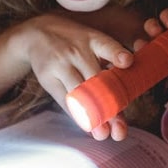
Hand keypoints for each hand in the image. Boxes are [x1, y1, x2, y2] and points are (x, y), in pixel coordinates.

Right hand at [9, 13, 133, 140]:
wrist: (37, 34)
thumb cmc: (75, 42)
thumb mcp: (92, 40)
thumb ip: (111, 58)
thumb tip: (130, 81)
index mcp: (93, 40)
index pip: (107, 46)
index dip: (117, 54)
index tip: (127, 62)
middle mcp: (77, 52)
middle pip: (95, 80)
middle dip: (109, 105)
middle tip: (119, 127)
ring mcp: (60, 65)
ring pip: (78, 94)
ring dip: (92, 117)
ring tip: (103, 134)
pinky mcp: (48, 79)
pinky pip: (64, 101)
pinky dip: (77, 116)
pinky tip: (87, 127)